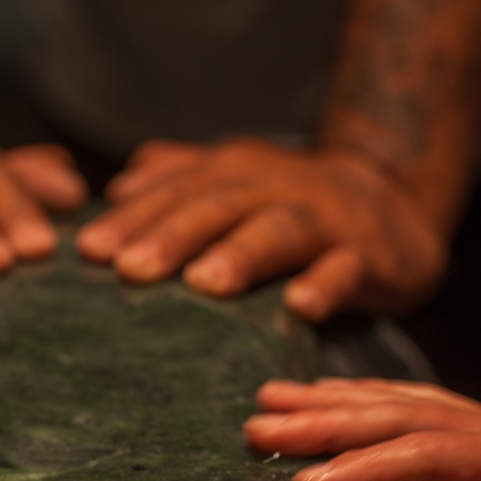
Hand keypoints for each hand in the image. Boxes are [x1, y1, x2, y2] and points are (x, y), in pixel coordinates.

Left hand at [75, 138, 445, 320]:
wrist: (394, 201)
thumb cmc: (293, 205)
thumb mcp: (235, 183)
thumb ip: (179, 180)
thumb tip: (117, 186)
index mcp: (233, 172)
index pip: (175, 192)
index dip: (132, 218)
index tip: (86, 250)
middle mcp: (274, 187)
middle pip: (218, 206)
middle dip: (172, 235)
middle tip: (129, 269)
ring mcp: (325, 220)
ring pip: (279, 231)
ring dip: (242, 254)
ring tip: (204, 284)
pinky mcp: (369, 256)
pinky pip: (346, 270)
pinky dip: (325, 286)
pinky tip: (301, 308)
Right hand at [246, 378, 480, 480]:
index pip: (428, 452)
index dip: (366, 468)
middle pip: (393, 413)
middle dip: (322, 422)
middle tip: (259, 427)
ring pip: (395, 399)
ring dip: (329, 402)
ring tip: (270, 402)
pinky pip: (412, 401)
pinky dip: (362, 397)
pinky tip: (329, 399)